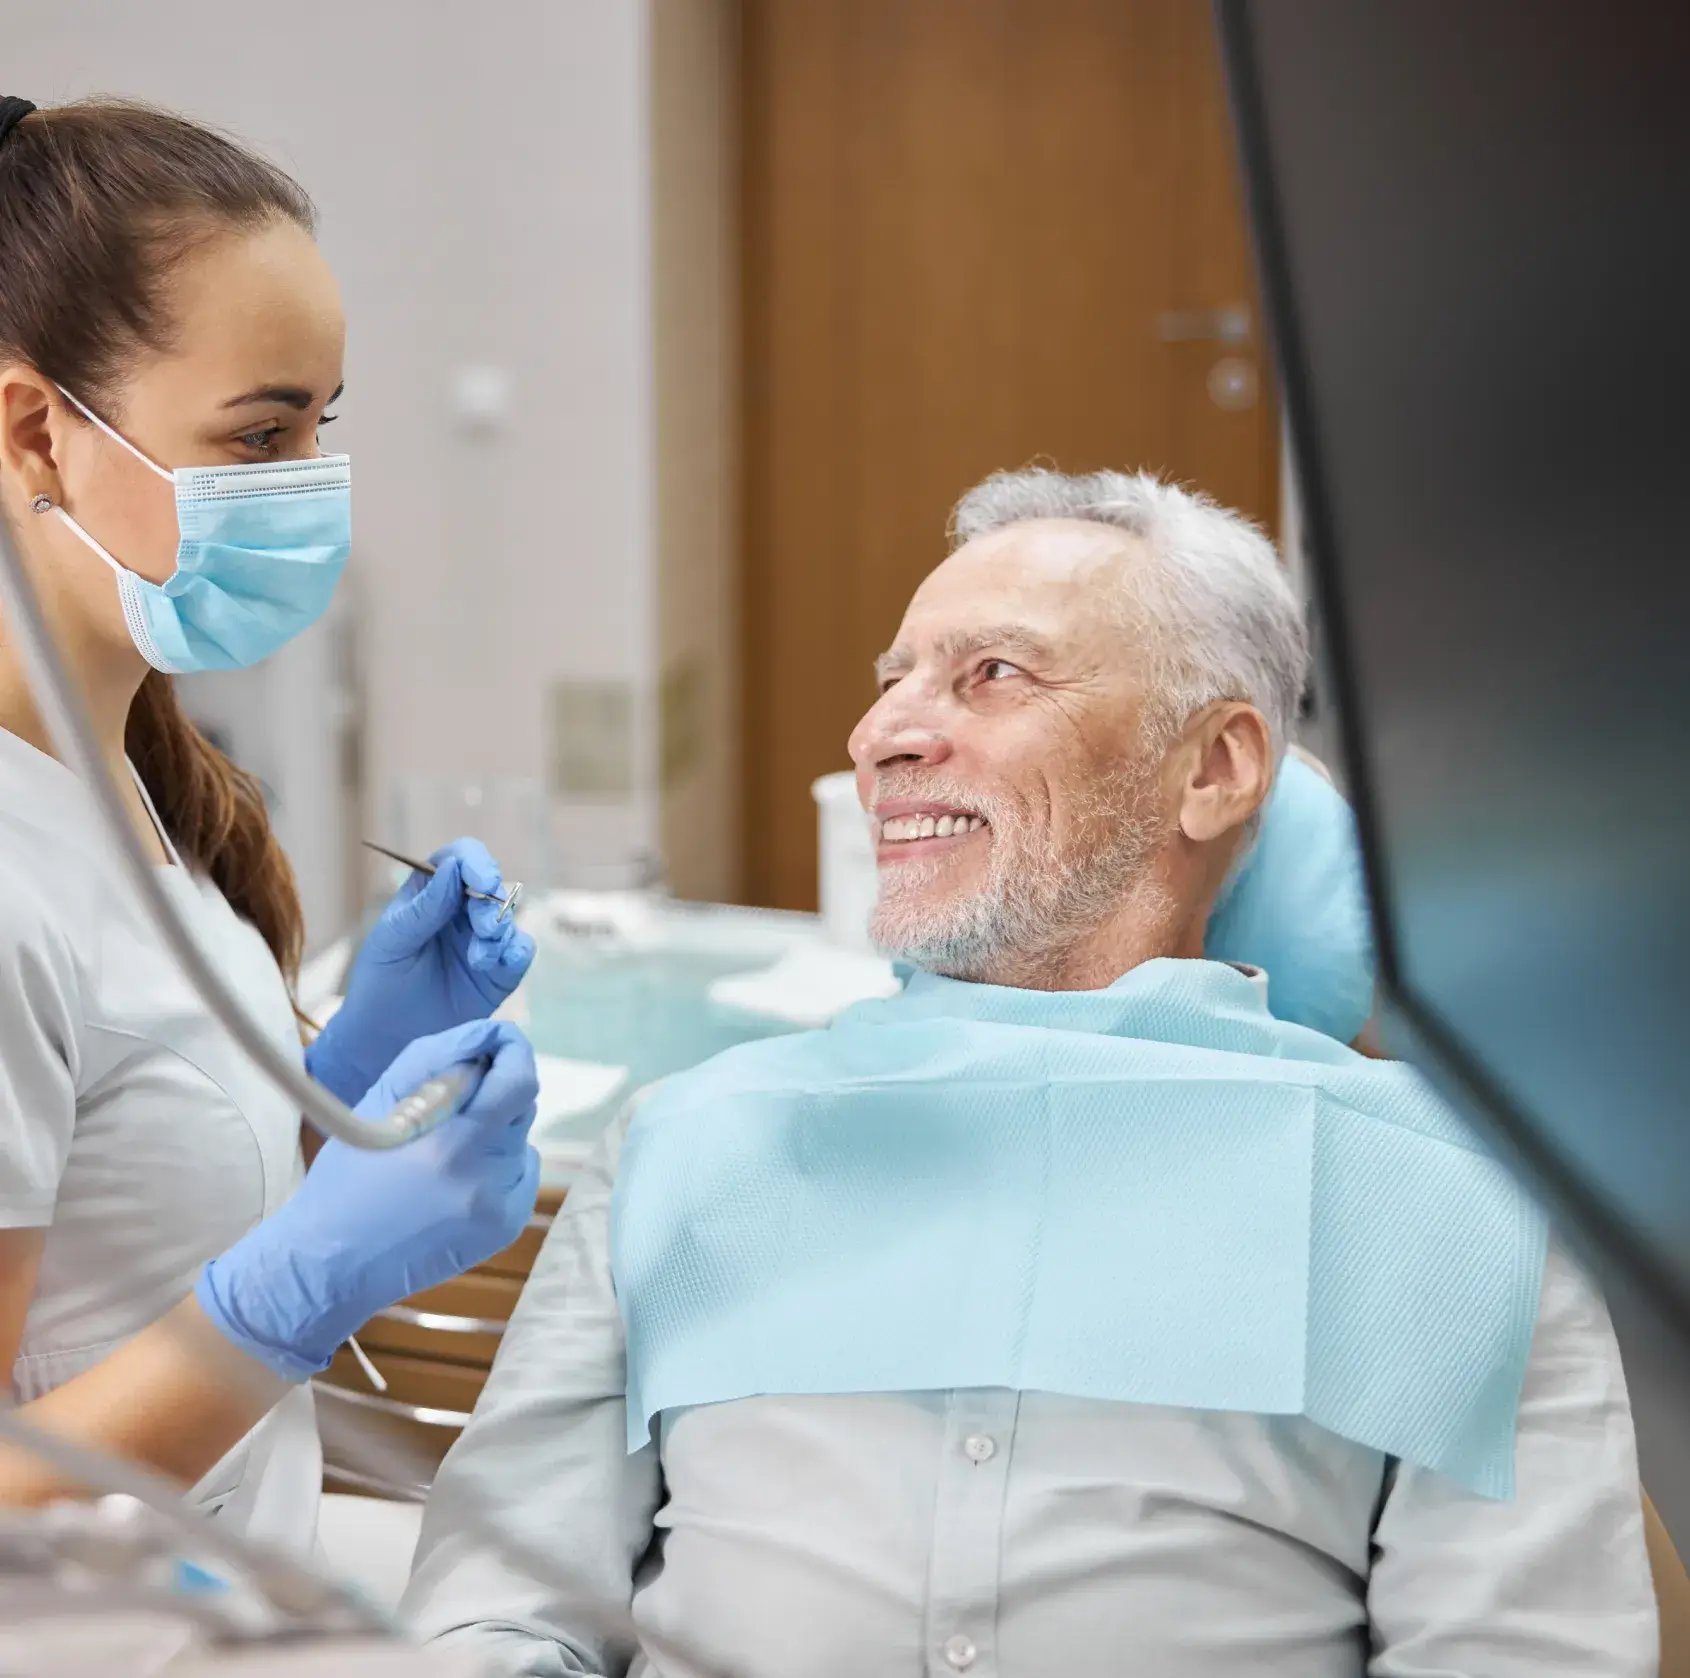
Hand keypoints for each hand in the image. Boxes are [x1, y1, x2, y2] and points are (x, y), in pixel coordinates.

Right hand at [197, 1020, 541, 1381]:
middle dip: (496, 1091)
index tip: (499, 1043)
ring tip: (442, 1152)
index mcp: (452, 1144)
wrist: (331, 1265)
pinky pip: (520, 1174)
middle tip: (455, 1100)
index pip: (518, 1081)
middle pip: (521, 1106)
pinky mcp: (505, 1227)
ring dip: (493, 1130)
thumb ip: (436, 1060)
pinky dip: (498, 1166)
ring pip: (520, 1139)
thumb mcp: (379, 1104)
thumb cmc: (346, 1179)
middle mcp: (485, 1178)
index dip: (514, 1052)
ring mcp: (499, 1208)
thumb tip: (488, 1034)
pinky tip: (455, 1180)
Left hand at [306, 838, 536, 1105]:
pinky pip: (521, 951)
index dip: (476, 862)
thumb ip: (424, 908)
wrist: (386, 1041)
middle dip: (491, 905)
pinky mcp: (500, 971)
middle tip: (482, 930)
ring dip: (500, 933)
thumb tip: (453, 868)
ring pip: (509, 918)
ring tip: (479, 960)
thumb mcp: (392, 942)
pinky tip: (501, 965)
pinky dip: (518, 952)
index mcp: (430, 894)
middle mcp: (461, 912)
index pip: (460, 860)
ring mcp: (483, 940)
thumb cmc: (380, 985)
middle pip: (492, 887)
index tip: (483, 881)